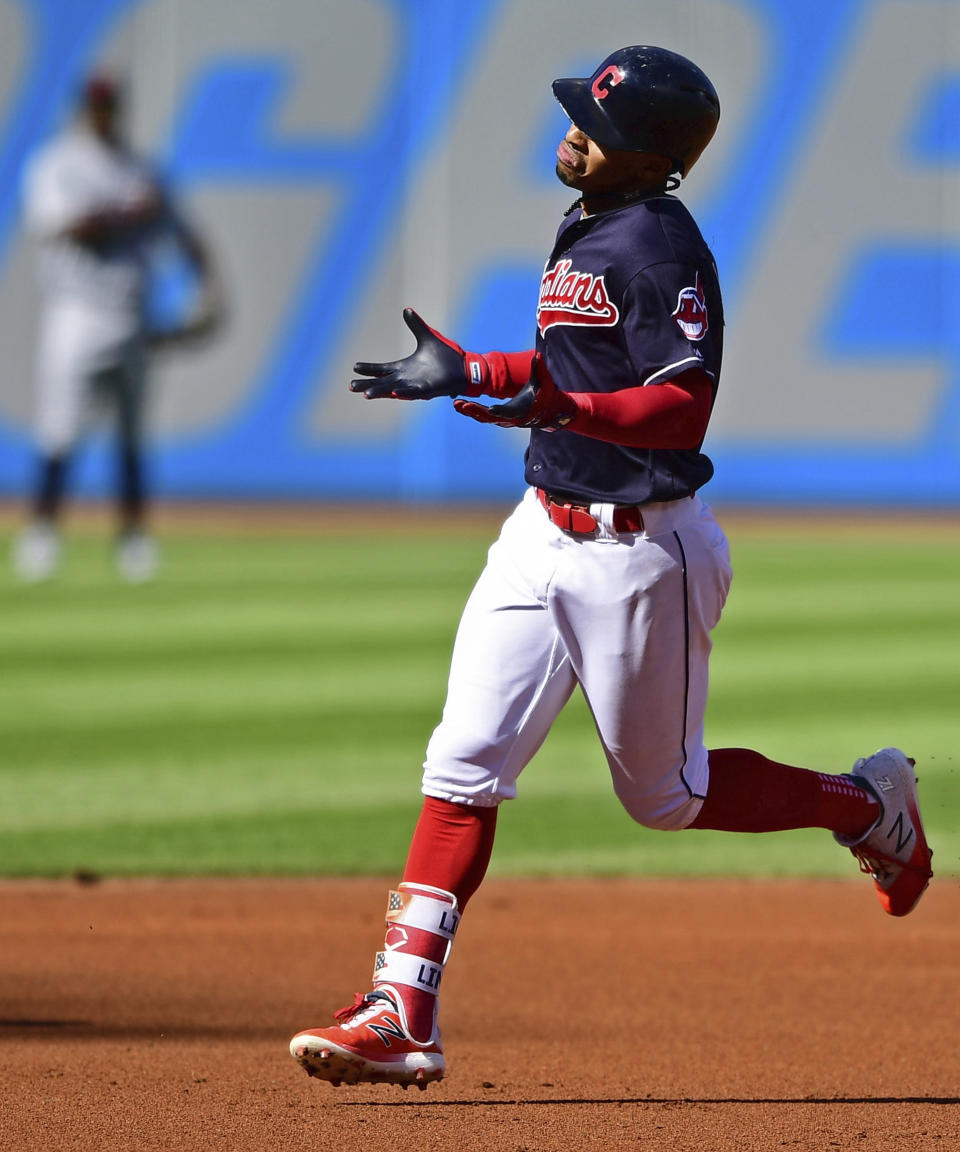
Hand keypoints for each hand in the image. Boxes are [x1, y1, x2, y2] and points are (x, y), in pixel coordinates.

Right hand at [351, 308, 474, 398]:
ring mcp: (415, 385)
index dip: (369, 369)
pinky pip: (413, 392)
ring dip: (380, 391)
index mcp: (404, 368)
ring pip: (393, 390)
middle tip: (351, 386)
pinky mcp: (427, 389)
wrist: (463, 368)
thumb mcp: (427, 337)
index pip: (382, 369)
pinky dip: (403, 392)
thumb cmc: (445, 356)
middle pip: (382, 382)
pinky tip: (394, 393)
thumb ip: (416, 325)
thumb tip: (407, 310)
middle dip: (367, 384)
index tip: (355, 367)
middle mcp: (406, 378)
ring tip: (365, 394)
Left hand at [453, 357, 575, 429]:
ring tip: (456, 404)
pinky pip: (482, 416)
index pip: (507, 412)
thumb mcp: (543, 382)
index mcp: (519, 410)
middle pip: (490, 416)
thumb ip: (539, 369)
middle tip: (462, 404)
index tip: (490, 409)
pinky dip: (471, 411)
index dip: (499, 411)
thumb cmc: (544, 395)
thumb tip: (538, 356)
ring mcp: (502, 420)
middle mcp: (509, 418)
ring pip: (483, 417)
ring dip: (469, 411)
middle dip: (476, 411)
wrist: (546, 411)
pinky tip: (459, 405)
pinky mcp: (497, 418)